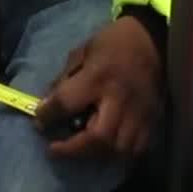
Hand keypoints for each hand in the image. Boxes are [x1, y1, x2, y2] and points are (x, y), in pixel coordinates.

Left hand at [34, 17, 163, 159]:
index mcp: (98, 76)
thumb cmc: (113, 42)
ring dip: (95, 154)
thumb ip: (65, 79)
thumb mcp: (82, 51)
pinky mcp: (153, 120)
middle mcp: (119, 98)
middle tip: (56, 148)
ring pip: (118, 149)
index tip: (39, 122)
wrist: (153, 38)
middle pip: (98, 137)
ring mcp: (139, 113)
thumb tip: (47, 105)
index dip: (47, 115)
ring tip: (81, 148)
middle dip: (73, 149)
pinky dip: (118, 154)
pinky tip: (106, 147)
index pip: (66, 103)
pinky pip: (136, 149)